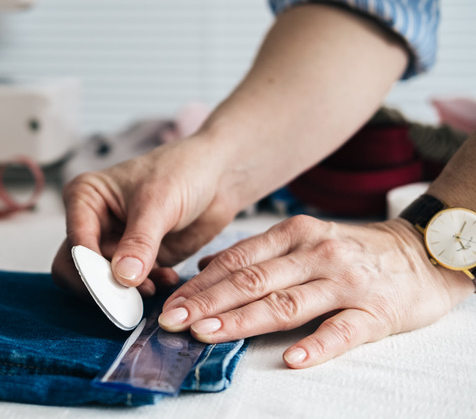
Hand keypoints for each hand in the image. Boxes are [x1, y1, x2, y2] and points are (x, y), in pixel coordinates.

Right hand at [51, 136, 240, 297]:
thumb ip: (139, 242)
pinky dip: (148, 287)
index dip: (89, 268)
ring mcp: (115, 244)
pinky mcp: (137, 261)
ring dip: (128, 291)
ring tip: (154, 286)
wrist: (217, 175)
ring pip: (105, 282)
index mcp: (85, 198)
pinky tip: (168, 278)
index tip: (112, 285)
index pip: (75, 243)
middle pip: (80, 268)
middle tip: (128, 297)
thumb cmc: (182, 171)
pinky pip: (132, 286)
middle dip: (103, 286)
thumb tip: (123, 278)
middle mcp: (93, 223)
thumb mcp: (158, 203)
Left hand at [158, 215, 474, 367]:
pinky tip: (291, 359)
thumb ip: (256, 253)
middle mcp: (316, 254)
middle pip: (253, 281)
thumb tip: (205, 267)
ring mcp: (346, 282)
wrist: (423, 254)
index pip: (238, 260)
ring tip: (208, 335)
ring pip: (287, 304)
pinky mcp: (375, 312)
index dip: (201, 283)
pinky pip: (342, 331)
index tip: (170, 303)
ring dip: (243, 320)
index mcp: (294, 234)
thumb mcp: (303, 239)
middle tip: (173, 321)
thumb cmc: (353, 251)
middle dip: (208, 302)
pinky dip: (317, 346)